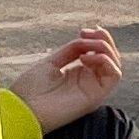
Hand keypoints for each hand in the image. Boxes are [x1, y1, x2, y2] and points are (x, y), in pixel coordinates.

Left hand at [6, 25, 121, 135]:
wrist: (23, 108)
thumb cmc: (32, 89)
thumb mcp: (52, 62)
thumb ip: (71, 50)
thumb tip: (86, 39)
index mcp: (78, 74)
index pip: (99, 54)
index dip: (97, 39)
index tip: (83, 30)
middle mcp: (89, 82)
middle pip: (111, 58)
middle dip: (103, 39)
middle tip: (86, 32)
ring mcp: (93, 89)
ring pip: (115, 65)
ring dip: (105, 48)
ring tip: (85, 45)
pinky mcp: (96, 97)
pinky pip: (114, 76)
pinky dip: (106, 61)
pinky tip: (86, 58)